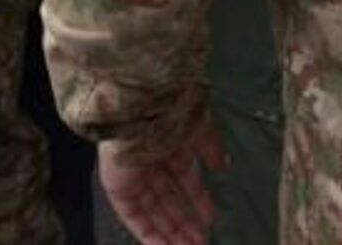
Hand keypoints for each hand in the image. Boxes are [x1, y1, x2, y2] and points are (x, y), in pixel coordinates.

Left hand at [99, 125, 225, 244]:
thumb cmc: (172, 113)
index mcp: (168, 143)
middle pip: (168, 199)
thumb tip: (223, 165)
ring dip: (170, 232)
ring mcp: (133, 174)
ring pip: (152, 211)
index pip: (184, 178)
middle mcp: (150, 160)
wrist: (138, 109)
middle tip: (202, 242)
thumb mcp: (201, 128)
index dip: (197, 200)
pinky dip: (148, 234)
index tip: (211, 219)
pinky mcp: (118, 187)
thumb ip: (211, 149)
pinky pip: (133, 216)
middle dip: (185, 222)